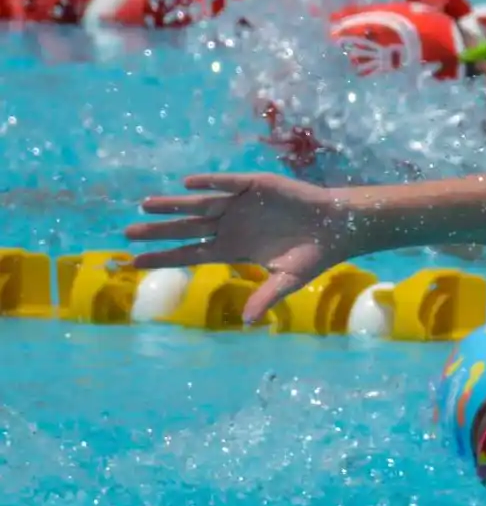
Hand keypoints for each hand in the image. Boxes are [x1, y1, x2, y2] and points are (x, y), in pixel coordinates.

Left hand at [125, 173, 354, 323]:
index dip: (164, 257)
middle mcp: (230, 226)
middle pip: (187, 228)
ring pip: (199, 204)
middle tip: (128, 233)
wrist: (337, 226)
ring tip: (145, 204)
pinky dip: (209, 183)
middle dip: (158, 231)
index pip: (191, 253)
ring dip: (174, 204)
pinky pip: (227, 183)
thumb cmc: (313, 255)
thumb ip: (265, 297)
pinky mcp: (255, 185)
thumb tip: (246, 322)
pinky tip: (188, 184)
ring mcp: (240, 205)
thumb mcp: (289, 280)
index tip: (136, 262)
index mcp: (234, 249)